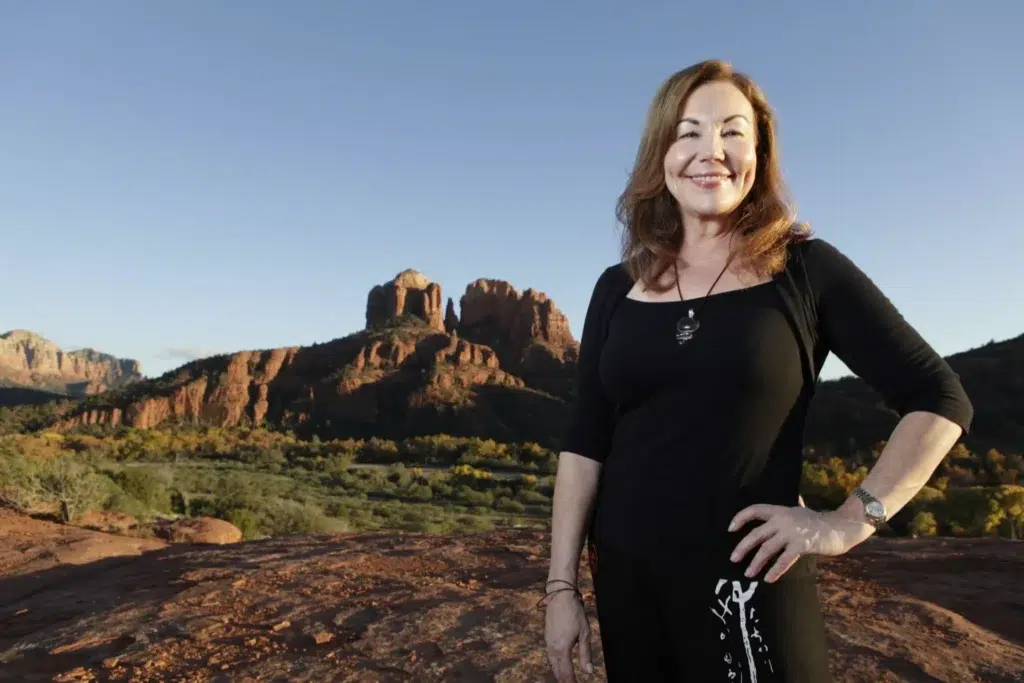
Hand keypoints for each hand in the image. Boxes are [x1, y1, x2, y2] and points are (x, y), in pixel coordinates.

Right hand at [545, 589, 594, 681]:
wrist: (560, 597)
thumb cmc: (575, 613)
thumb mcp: (584, 634)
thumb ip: (585, 654)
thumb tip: (589, 672)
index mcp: (562, 649)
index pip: (566, 673)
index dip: (571, 682)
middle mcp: (553, 648)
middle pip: (557, 671)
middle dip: (563, 681)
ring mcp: (548, 642)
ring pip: (552, 664)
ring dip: (558, 674)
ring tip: (565, 680)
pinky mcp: (547, 637)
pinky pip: (549, 656)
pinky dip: (554, 664)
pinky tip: (558, 666)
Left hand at [728, 504, 875, 582]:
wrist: (841, 527)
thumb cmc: (820, 521)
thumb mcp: (803, 510)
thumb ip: (796, 506)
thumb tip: (797, 498)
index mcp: (780, 510)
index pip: (755, 510)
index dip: (741, 518)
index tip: (730, 528)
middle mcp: (783, 520)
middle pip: (756, 533)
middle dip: (743, 547)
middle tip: (733, 559)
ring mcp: (792, 532)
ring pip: (767, 549)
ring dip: (756, 563)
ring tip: (748, 574)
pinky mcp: (801, 545)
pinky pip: (784, 560)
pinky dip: (775, 570)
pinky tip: (768, 579)